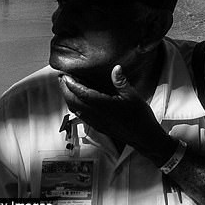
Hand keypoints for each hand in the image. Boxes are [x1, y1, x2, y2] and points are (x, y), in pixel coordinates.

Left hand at [59, 66, 173, 162]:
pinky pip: (81, 115)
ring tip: (66, 88)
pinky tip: (77, 102)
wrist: (142, 136)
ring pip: (75, 109)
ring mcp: (95, 121)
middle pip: (74, 102)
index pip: (82, 93)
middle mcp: (96, 114)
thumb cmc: (139, 116)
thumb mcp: (133, 95)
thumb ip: (121, 82)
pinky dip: (75, 106)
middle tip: (61, 79)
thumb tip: (116, 68)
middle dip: (65, 90)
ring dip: (68, 98)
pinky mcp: (97, 126)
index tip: (65, 75)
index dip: (72, 84)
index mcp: (104, 105)